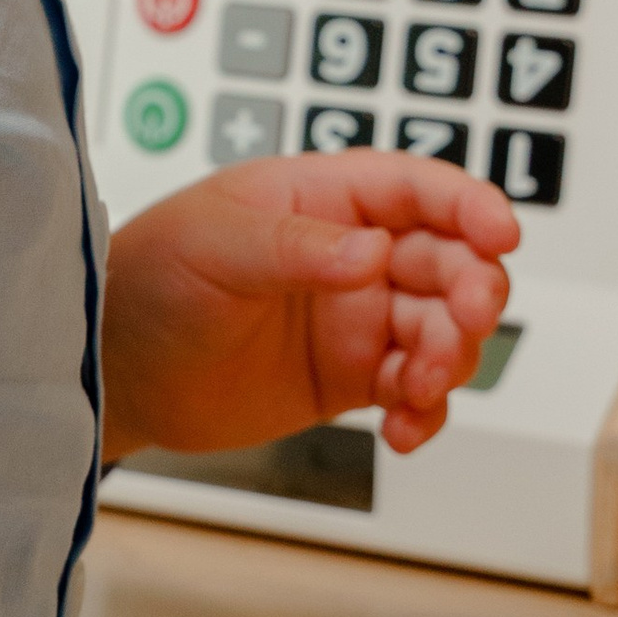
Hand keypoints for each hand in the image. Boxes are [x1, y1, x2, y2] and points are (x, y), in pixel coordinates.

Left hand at [99, 152, 518, 463]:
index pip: (415, 188)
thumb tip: (372, 251)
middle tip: (462, 322)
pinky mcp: (351, 375)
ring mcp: (356, 316)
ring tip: (416, 386)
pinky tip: (406, 429)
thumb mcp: (213, 246)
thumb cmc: (148, 278)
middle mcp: (351, 254)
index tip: (501, 231)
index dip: (468, 203)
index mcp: (320, 198)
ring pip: (443, 329)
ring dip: (451, 356)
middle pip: (450, 261)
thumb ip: (294, 247)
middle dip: (473, 290)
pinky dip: (427, 410)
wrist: (115, 369)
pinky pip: (415, 389)